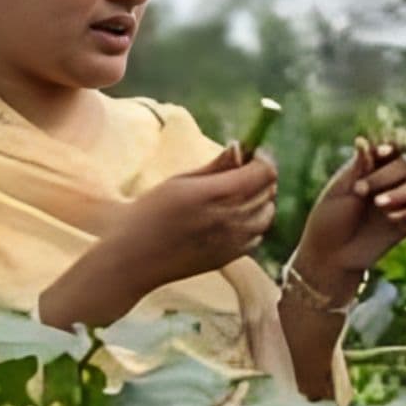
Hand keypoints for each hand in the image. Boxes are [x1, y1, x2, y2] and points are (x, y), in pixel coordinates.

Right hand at [115, 143, 277, 293]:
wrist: (135, 258)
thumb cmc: (149, 214)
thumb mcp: (179, 181)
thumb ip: (215, 166)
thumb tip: (238, 147)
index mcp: (216, 194)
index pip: (264, 173)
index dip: (263, 159)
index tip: (251, 154)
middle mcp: (231, 218)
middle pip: (269, 191)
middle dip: (261, 176)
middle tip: (243, 170)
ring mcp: (235, 241)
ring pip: (268, 214)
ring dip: (261, 200)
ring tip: (240, 194)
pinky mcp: (231, 257)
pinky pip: (258, 235)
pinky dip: (254, 223)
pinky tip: (235, 218)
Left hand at [290, 136, 405, 303]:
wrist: (331, 255)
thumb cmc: (330, 218)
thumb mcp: (340, 191)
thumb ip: (357, 168)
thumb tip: (363, 140)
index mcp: (372, 167)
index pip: (393, 146)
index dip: (394, 144)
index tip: (381, 152)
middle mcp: (390, 181)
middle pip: (405, 164)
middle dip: (385, 175)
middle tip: (360, 190)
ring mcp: (401, 201)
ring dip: (400, 193)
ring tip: (378, 204)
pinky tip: (390, 219)